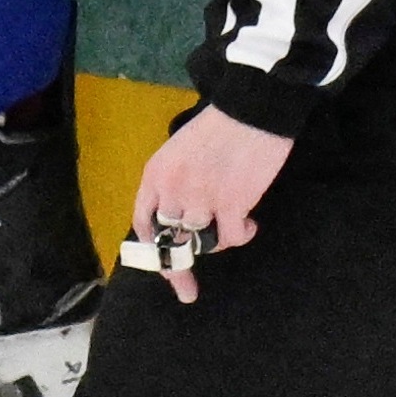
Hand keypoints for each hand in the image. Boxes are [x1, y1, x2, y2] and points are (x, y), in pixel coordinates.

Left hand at [131, 103, 292, 303]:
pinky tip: (250, 223)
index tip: (162, 268)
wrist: (251, 107)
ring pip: (204, 240)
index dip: (152, 249)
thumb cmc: (219, 126)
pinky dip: (242, 234)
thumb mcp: (180, 151)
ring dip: (219, 239)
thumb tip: (177, 218)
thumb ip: (173, 183)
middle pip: (171, 240)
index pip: (143, 222)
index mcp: (156, 174)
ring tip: (233, 224)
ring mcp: (201, 198)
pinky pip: (232, 237)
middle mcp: (172, 189)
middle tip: (187, 289)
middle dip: (180, 265)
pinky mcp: (231, 203)